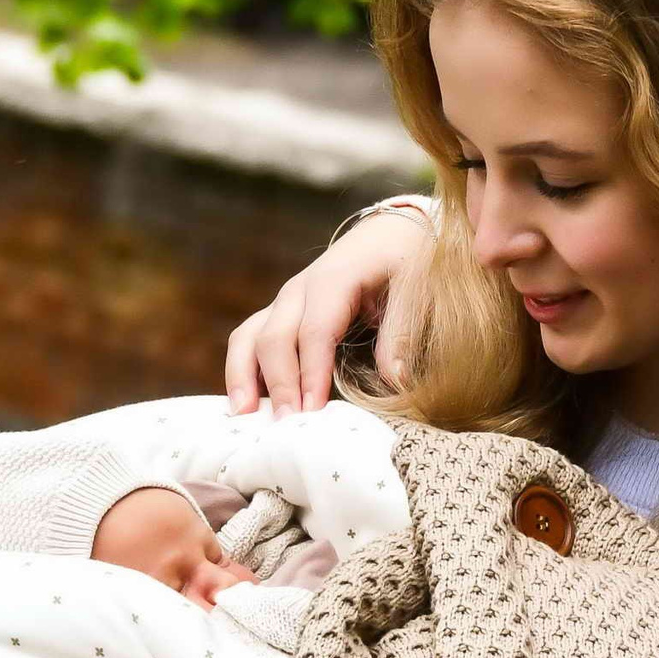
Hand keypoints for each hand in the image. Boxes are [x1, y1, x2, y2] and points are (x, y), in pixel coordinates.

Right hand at [226, 208, 429, 414]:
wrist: (389, 232)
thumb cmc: (405, 258)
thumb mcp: (416, 286)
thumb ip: (403, 331)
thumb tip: (396, 381)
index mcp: (333, 279)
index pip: (315, 332)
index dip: (311, 373)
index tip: (312, 411)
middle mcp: (299, 290)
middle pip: (275, 338)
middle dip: (278, 383)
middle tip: (285, 425)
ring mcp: (285, 302)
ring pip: (248, 336)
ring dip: (242, 376)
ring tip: (243, 415)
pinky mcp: (281, 314)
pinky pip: (249, 340)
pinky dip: (242, 370)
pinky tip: (244, 403)